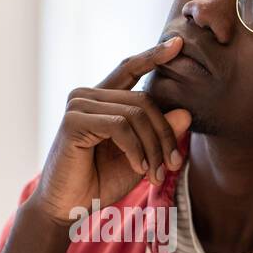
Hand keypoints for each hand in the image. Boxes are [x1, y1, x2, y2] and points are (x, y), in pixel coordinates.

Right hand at [29, 38, 191, 223]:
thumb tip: (186, 113)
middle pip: (144, 100)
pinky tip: (139, 168)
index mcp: (101, 99)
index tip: (178, 44)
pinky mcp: (72, 121)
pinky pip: (120, 126)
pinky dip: (135, 149)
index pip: (130, 68)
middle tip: (172, 165)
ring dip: (153, 147)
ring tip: (155, 175)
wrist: (66, 208)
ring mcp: (78, 105)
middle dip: (165, 135)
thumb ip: (159, 135)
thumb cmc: (98, 183)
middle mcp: (87, 95)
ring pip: (135, 114)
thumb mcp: (140, 157)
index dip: (153, 55)